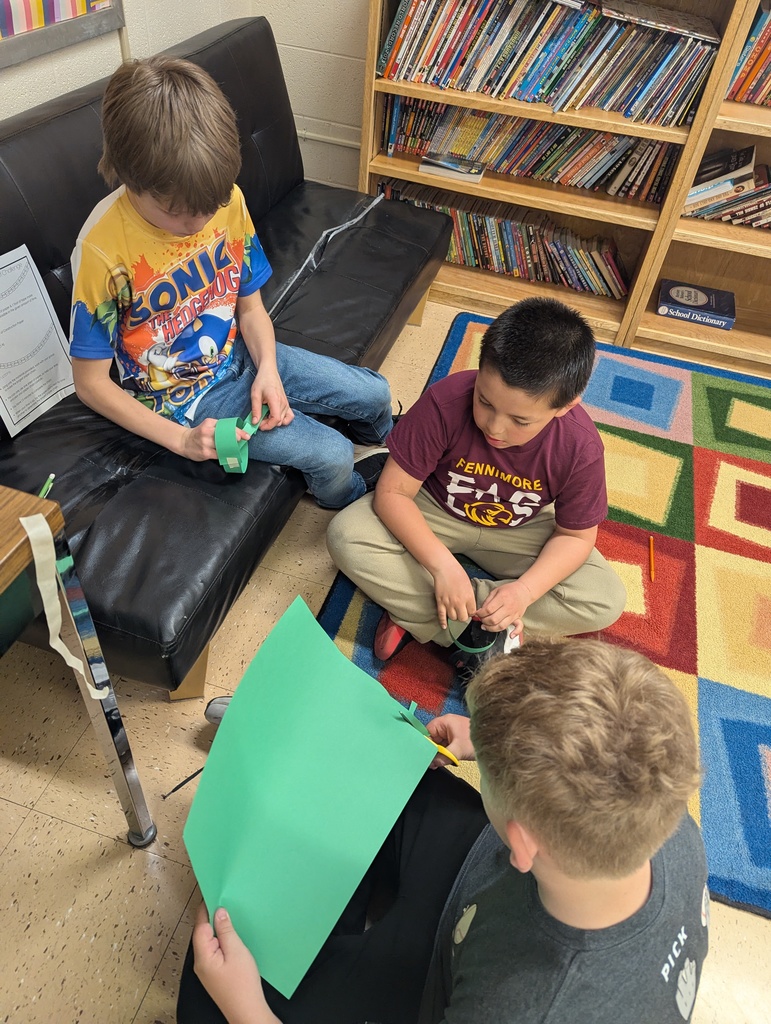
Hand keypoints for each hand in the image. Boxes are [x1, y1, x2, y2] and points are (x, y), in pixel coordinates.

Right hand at [178, 418, 250, 461]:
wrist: (184, 442)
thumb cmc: (199, 433)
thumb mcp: (207, 425)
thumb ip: (219, 426)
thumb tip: (237, 432)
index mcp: (209, 423)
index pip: (226, 426)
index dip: (238, 431)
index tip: (246, 435)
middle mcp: (207, 431)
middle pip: (226, 434)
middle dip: (236, 438)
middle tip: (243, 440)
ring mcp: (205, 443)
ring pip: (223, 445)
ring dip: (232, 447)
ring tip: (237, 448)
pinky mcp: (205, 452)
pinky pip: (219, 454)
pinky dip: (226, 454)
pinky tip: (230, 455)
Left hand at [192, 902, 277, 1023]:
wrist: (247, 1012)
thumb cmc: (242, 984)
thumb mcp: (236, 951)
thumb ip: (226, 930)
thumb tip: (218, 912)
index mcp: (203, 956)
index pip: (200, 926)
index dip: (205, 909)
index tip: (211, 893)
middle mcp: (201, 963)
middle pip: (203, 933)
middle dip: (212, 918)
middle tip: (224, 902)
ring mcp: (207, 970)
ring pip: (209, 943)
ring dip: (218, 930)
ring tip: (230, 917)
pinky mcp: (215, 974)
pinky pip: (215, 951)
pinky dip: (221, 941)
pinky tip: (232, 938)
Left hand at [251, 366, 293, 430]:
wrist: (269, 372)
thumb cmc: (262, 381)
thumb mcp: (255, 395)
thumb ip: (255, 409)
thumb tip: (254, 422)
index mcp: (276, 400)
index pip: (276, 419)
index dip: (267, 425)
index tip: (259, 425)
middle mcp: (283, 403)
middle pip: (278, 421)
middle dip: (268, 424)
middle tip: (258, 419)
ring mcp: (286, 404)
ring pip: (282, 420)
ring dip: (273, 422)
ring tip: (265, 416)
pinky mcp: (287, 404)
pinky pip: (289, 417)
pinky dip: (282, 420)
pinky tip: (274, 416)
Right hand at [427, 714, 474, 766]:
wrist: (495, 742)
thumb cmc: (475, 741)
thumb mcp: (458, 750)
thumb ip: (444, 756)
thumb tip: (432, 763)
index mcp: (445, 722)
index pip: (427, 731)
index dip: (424, 743)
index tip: (422, 755)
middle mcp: (447, 725)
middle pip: (433, 738)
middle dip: (432, 750)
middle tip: (429, 763)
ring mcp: (452, 732)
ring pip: (439, 743)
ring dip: (438, 753)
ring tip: (436, 764)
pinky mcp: (456, 739)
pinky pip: (445, 746)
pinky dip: (444, 753)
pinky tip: (443, 761)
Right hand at [432, 558, 476, 629]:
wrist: (445, 568)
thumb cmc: (458, 574)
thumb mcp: (469, 585)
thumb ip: (470, 597)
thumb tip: (470, 605)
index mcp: (468, 597)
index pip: (472, 613)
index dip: (471, 612)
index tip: (470, 611)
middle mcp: (459, 602)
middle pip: (463, 618)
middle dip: (463, 616)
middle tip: (462, 612)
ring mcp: (449, 603)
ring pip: (453, 618)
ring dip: (454, 617)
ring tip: (455, 613)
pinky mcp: (440, 602)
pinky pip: (442, 616)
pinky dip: (443, 622)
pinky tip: (444, 626)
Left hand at [474, 580, 530, 634]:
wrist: (524, 591)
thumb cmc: (509, 590)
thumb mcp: (496, 591)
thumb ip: (488, 601)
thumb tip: (480, 611)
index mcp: (502, 598)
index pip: (488, 610)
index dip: (480, 614)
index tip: (477, 613)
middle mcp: (508, 607)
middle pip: (494, 619)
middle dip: (484, 621)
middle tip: (481, 619)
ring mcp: (514, 614)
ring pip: (502, 626)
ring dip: (491, 628)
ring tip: (486, 626)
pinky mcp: (518, 618)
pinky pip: (519, 627)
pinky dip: (515, 632)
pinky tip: (510, 635)